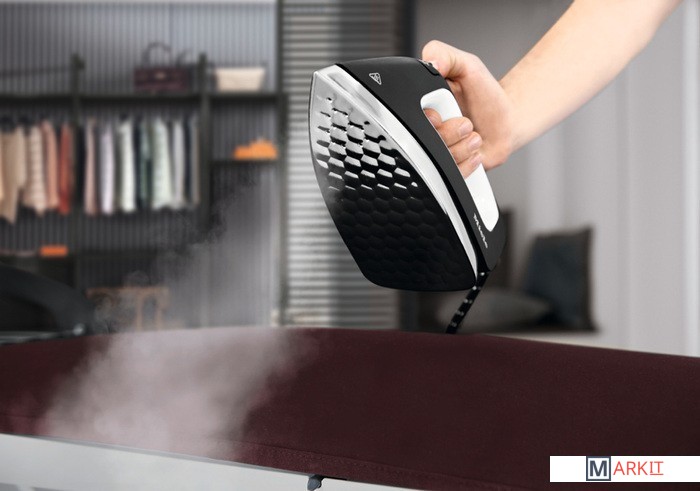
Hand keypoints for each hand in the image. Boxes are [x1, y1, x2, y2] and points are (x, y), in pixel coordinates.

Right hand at [422, 40, 514, 170]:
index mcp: (422, 111)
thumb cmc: (485, 94)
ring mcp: (441, 155)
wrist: (507, 118)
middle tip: (465, 122)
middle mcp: (429, 134)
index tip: (440, 113)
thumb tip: (429, 61)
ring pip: (442, 162)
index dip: (428, 121)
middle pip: (426, 146)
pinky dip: (469, 163)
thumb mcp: (466, 64)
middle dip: (450, 133)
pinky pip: (454, 176)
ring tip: (473, 135)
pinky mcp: (454, 171)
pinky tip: (475, 150)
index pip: (410, 123)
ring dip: (464, 147)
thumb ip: (445, 53)